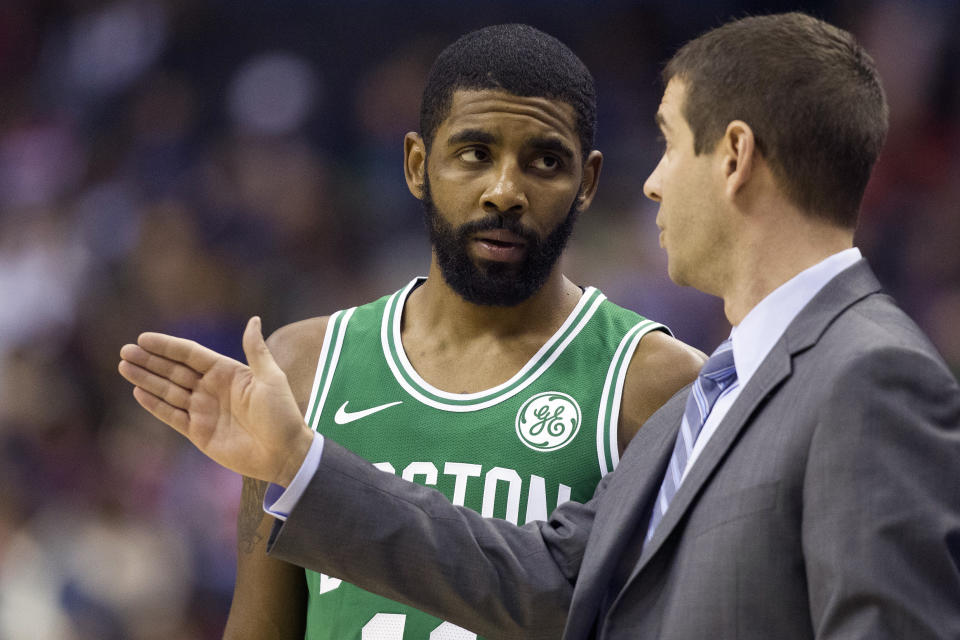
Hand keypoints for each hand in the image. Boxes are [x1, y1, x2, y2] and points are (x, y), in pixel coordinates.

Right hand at [118, 317, 312, 485]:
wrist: (283, 454)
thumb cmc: (282, 414)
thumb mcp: (271, 378)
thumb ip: (256, 350)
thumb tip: (254, 319)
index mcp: (228, 372)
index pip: (190, 354)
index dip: (167, 346)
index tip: (144, 338)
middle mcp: (212, 388)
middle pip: (174, 370)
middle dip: (150, 361)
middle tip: (125, 351)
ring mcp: (203, 410)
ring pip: (168, 391)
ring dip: (146, 379)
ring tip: (124, 367)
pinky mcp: (198, 432)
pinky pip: (171, 415)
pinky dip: (154, 405)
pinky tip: (138, 393)